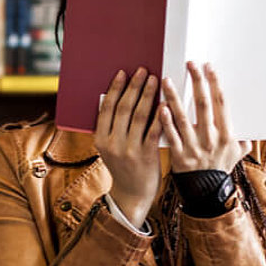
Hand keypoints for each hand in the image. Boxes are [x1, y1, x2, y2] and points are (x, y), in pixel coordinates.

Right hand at [95, 67, 163, 228]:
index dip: (116, 88)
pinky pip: (153, 131)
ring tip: (155, 79)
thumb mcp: (110, 148)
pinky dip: (159, 115)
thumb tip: (116, 99)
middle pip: (124, 108)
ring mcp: (129, 150)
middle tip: (142, 71)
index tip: (123, 73)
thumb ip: (111, 127)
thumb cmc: (124, 167)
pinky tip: (165, 102)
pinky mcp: (146, 156)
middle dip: (134, 86)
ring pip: (139, 116)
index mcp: (100, 139)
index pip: (107, 108)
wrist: (132, 195)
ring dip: (147, 95)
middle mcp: (113, 143)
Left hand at [160, 62, 250, 173]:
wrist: (207, 192)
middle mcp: (211, 139)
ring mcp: (194, 148)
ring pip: (183, 117)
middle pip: (203, 105)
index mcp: (227, 135)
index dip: (215, 84)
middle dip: (197, 82)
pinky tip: (160, 106)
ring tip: (167, 79)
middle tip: (190, 64)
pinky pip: (170, 136)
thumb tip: (254, 117)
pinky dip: (165, 121)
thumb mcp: (239, 151)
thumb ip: (245, 134)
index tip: (209, 67)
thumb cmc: (222, 167)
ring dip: (175, 97)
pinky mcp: (178, 156)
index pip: (221, 104)